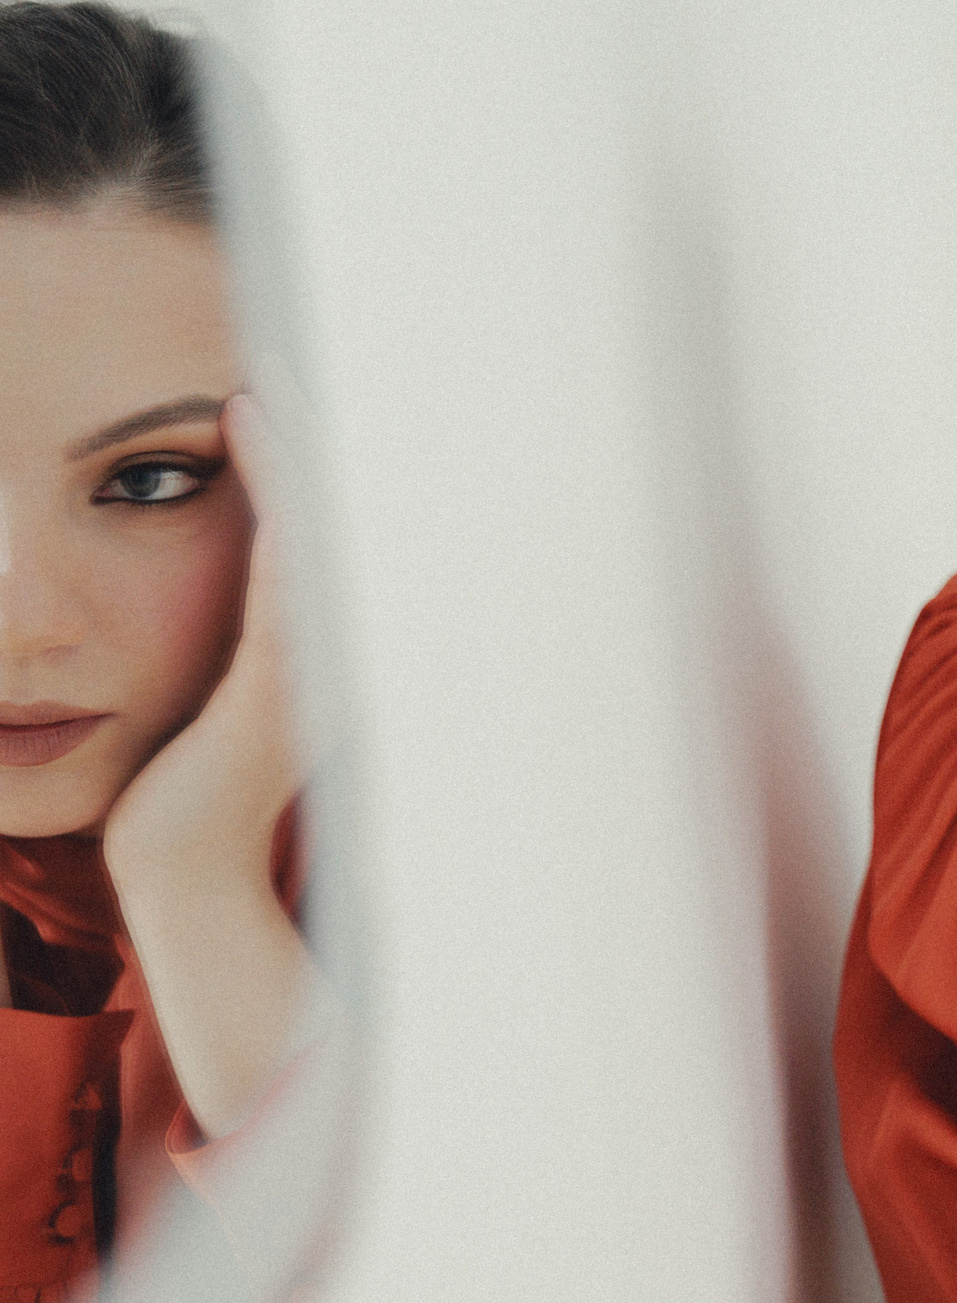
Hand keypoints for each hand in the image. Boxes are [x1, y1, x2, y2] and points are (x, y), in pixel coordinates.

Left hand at [103, 394, 297, 891]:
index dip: (326, 462)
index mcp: (335, 656)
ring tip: (272, 367)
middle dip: (325, 434)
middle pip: (347, 521)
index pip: (338, 538)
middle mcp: (341, 652)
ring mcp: (317, 662)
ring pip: (322, 523)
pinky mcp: (276, 674)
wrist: (184, 874)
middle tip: (292, 349)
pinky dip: (271, 482)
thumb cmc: (190, 795)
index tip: (300, 391)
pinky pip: (281, 556)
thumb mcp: (232, 705)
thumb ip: (259, 651)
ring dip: (299, 437)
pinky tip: (246, 424)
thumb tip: (260, 596)